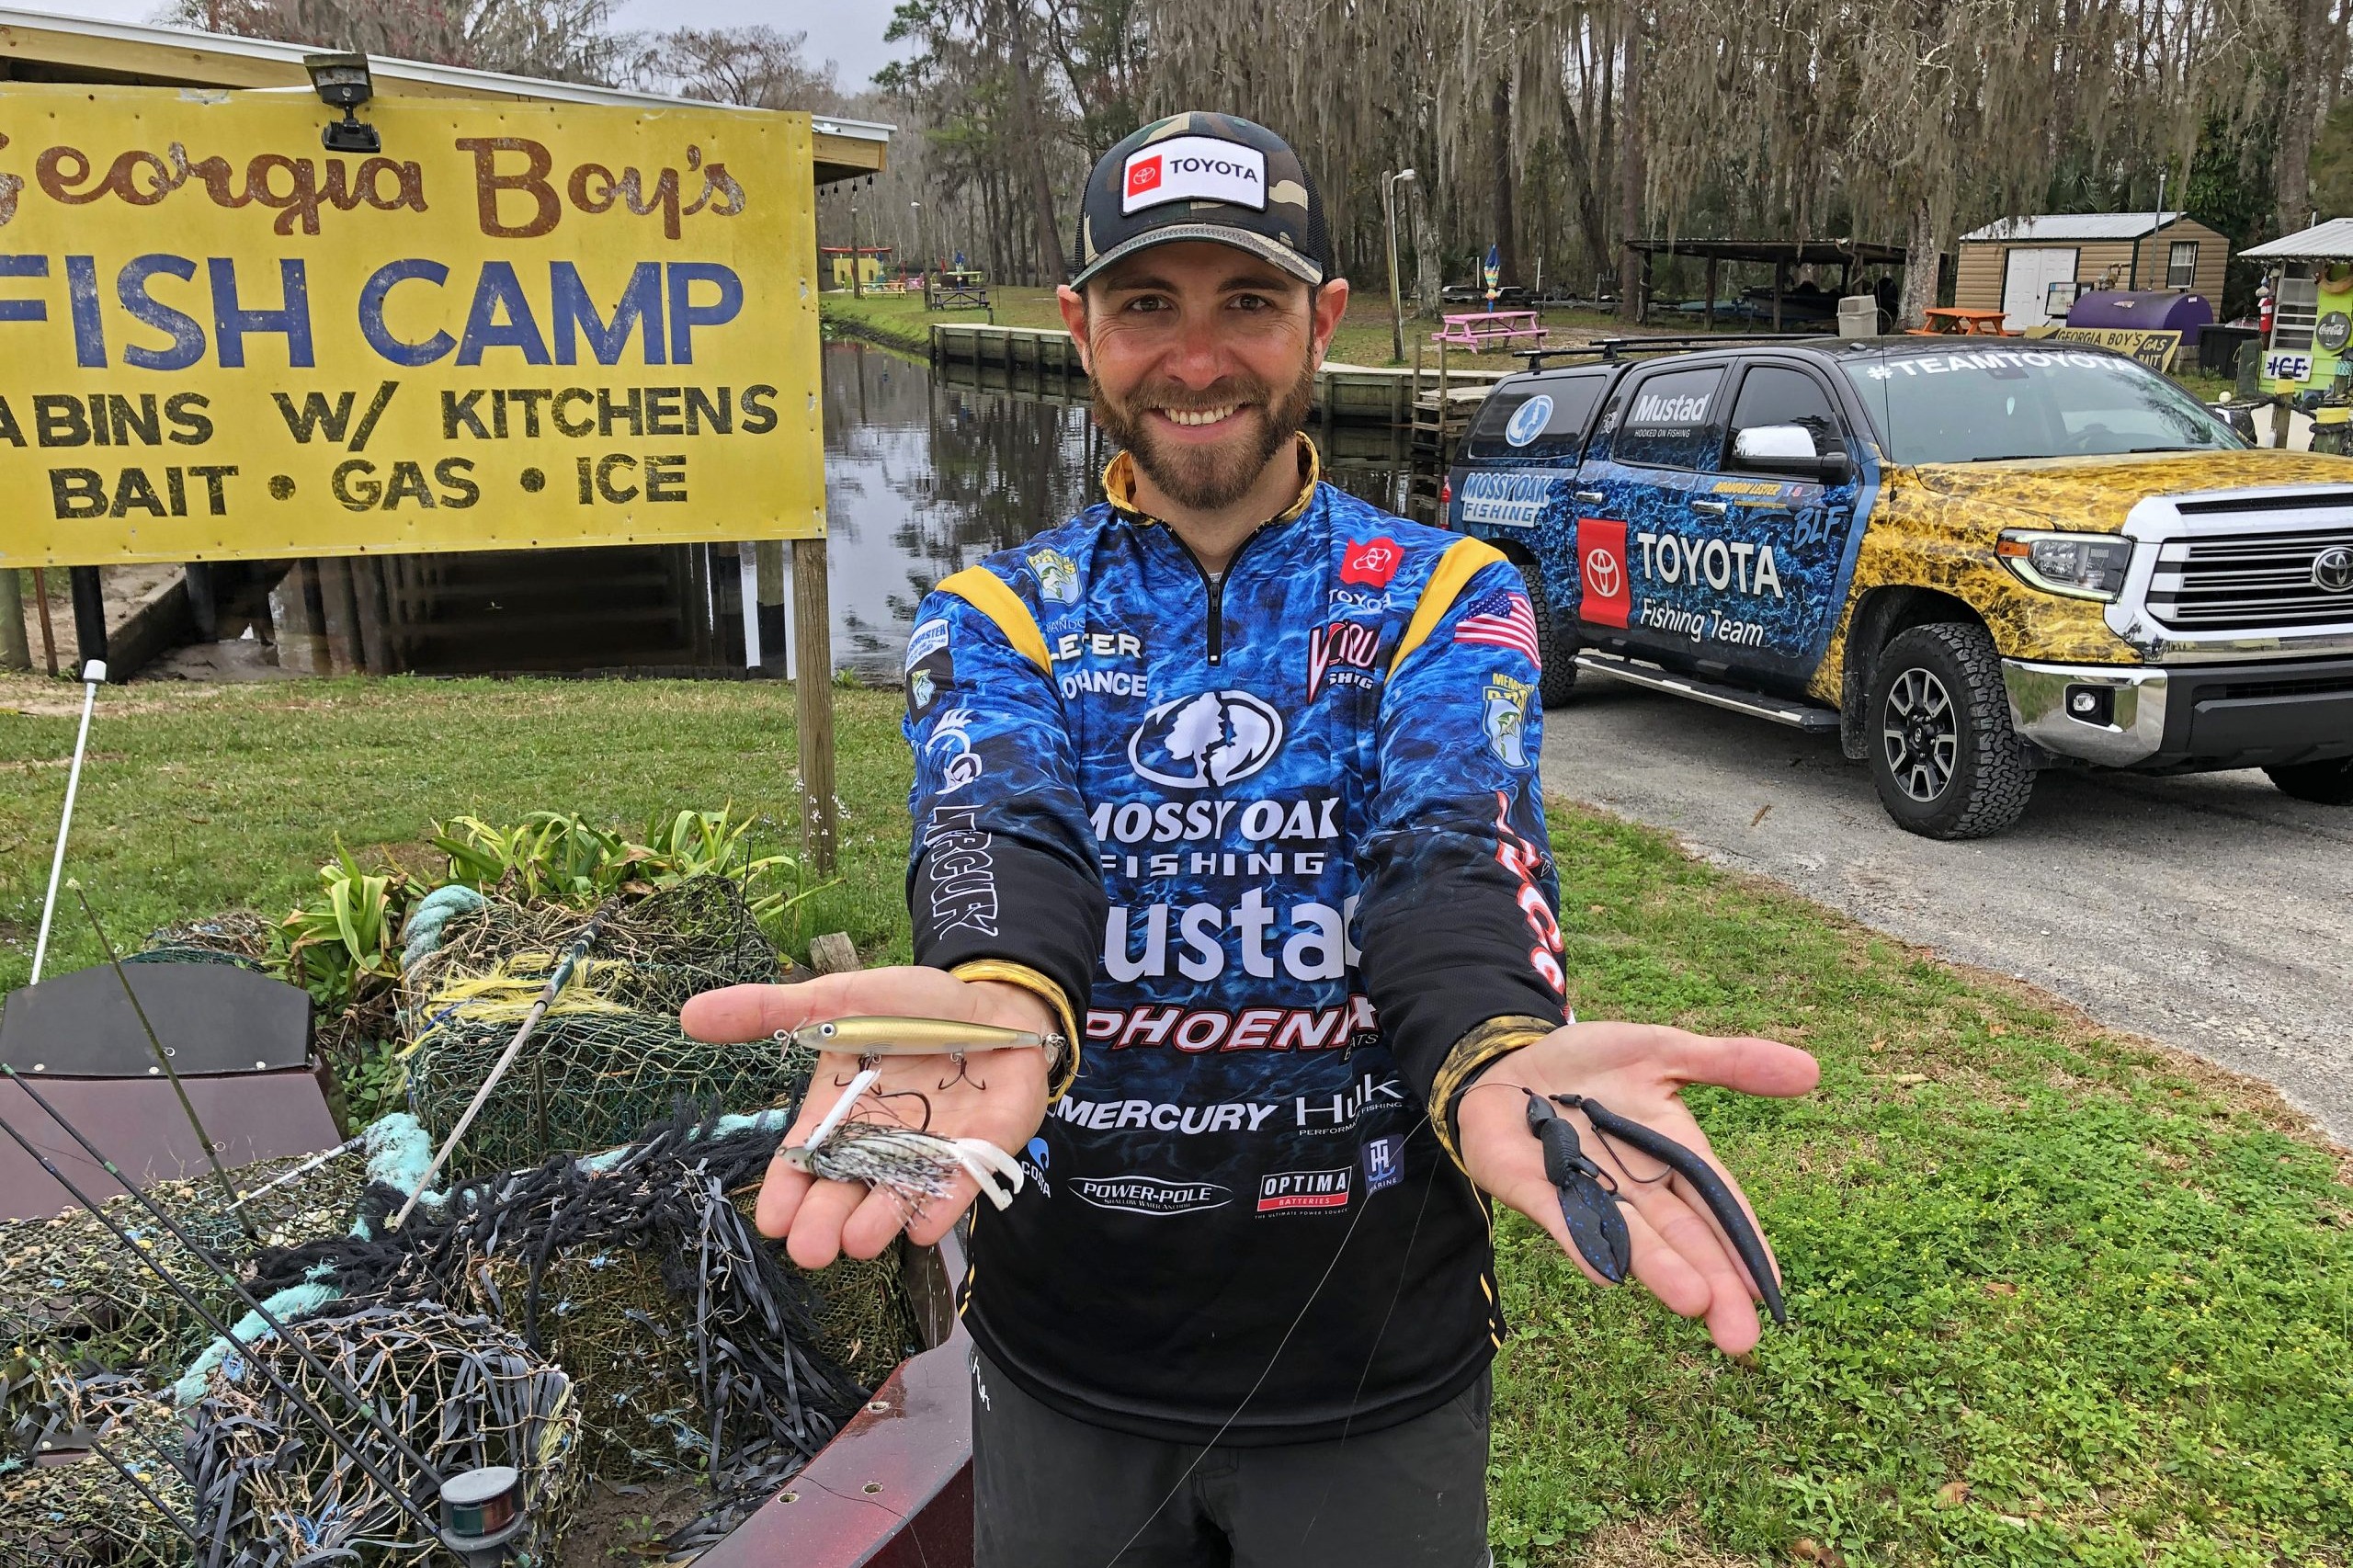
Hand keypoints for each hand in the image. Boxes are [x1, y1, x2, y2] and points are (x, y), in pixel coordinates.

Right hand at [680, 967, 1053, 1268]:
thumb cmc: (912, 1006)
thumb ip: (770, 1011)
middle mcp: (877, 1144)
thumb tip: (688, 1014)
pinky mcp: (979, 1151)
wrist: (996, 1001)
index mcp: (838, 1114)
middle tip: (810, 1250)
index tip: (771, 1220)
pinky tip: (923, 1229)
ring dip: (877, 1222)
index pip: (803, 1163)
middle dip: (825, 1222)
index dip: (788, 1191)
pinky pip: (958, 1184)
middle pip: (844, 1191)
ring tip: (857, 1244)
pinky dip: (942, 1206)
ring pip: (896, 1196)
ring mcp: (929, 1152)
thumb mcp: (838, 1000)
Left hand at [1456, 1022, 1817, 1354]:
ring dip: (1659, 1270)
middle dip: (1712, 1285)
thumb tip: (1813, 1071)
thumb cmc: (1591, 1064)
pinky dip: (1583, 1242)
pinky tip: (1607, 1273)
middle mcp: (1636, 1186)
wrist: (1509, 1059)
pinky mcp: (1532, 1189)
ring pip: (1629, 1238)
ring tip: (1694, 1304)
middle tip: (1741, 1338)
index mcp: (1675, 1155)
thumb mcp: (1663, 1049)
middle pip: (1682, 1239)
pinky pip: (1561, 1218)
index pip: (1719, 1207)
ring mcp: (1585, 1192)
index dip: (1744, 1247)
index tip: (1772, 1292)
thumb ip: (1729, 1063)